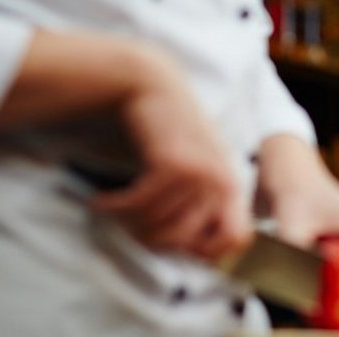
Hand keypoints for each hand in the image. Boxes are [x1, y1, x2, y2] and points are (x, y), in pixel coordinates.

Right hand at [92, 45, 250, 260]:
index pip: (237, 240)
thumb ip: (201, 204)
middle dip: (151, 241)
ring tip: (113, 208)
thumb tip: (194, 254)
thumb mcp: (198, 168)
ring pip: (159, 226)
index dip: (208, 253)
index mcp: (232, 187)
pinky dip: (114, 207)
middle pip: (186, 244)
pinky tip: (101, 201)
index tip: (173, 246)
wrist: (153, 85)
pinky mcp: (174, 164)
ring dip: (126, 223)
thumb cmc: (171, 133)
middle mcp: (223, 183)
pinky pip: (140, 206)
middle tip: (129, 228)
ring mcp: (201, 173)